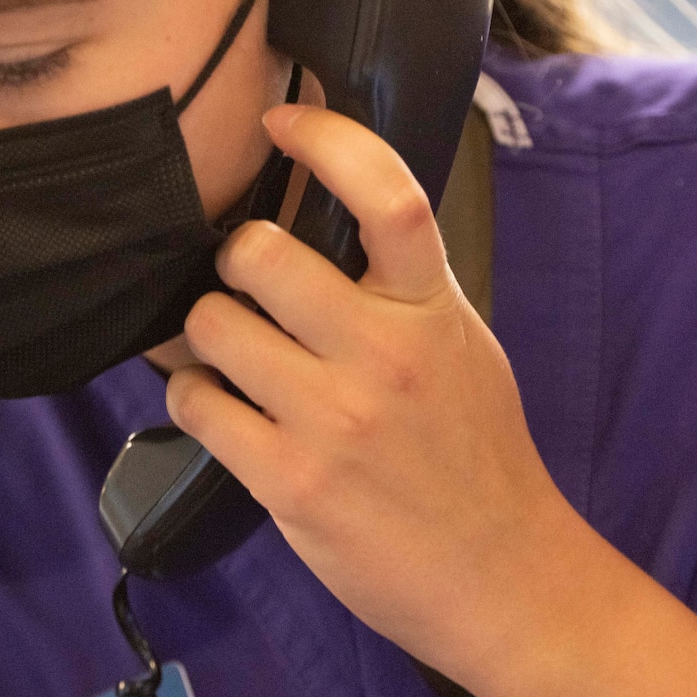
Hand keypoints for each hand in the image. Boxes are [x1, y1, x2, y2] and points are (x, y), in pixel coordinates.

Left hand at [165, 103, 580, 682]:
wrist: (502, 576)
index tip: (280, 120)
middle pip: (257, 254)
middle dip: (233, 265)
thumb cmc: (473, 456)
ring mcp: (334, 419)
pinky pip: (197, 404)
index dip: (324, 140)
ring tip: (232, 361)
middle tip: (244, 290)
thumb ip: (400, 286)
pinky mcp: (290, 481)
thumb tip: (320, 220)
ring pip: (211, 327)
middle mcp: (384, 353)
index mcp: (432, 308)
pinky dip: (195, 400)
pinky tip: (223, 411)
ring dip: (204, 339)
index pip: (385, 194)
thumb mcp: (461, 345)